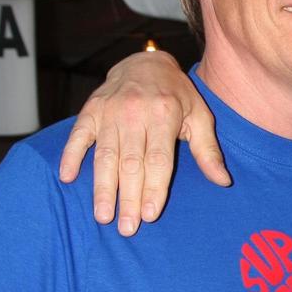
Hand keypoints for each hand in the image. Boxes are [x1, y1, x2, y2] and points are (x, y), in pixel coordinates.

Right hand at [58, 51, 229, 235]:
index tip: (150, 215)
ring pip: (105, 155)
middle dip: (128, 198)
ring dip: (103, 188)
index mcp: (164, 115)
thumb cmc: (177, 96)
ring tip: (103, 216)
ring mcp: (110, 111)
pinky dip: (71, 156)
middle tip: (127, 228)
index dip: (154, 188)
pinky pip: (77, 136)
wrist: (145, 62)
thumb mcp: (199, 117)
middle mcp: (135, 113)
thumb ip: (208, 150)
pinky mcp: (90, 110)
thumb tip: (223, 181)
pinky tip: (68, 178)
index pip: (159, 160)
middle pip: (131, 163)